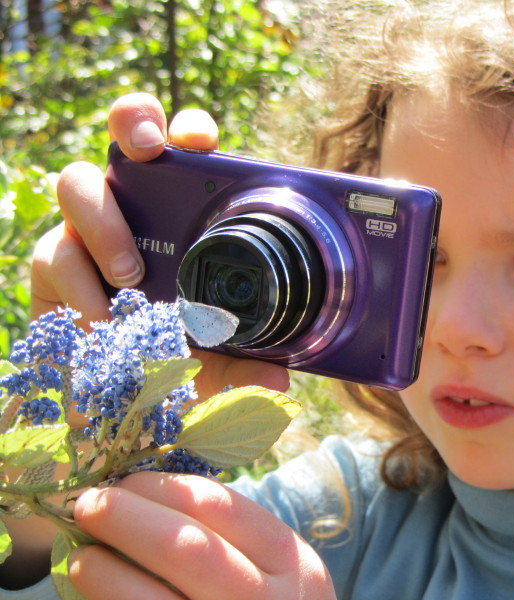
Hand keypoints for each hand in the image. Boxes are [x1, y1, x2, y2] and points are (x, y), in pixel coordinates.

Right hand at [30, 92, 288, 394]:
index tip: (199, 141)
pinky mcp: (54, 263)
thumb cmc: (175, 360)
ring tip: (132, 276)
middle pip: (125, 136)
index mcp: (185, 215)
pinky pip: (54, 254)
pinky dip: (79, 287)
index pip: (187, 153)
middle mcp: (137, 209)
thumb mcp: (216, 363)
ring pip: (77, 184)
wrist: (119, 400)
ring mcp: (90, 230)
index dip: (190, 130)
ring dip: (104, 222)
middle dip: (133, 123)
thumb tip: (280, 384)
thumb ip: (244, 365)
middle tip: (149, 153)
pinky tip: (101, 321)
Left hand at [68, 472, 335, 599]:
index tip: (127, 480)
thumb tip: (143, 494)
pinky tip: (95, 593)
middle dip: (128, 518)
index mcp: (289, 560)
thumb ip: (230, 535)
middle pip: (186, 548)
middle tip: (89, 504)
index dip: (162, 488)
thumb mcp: (274, 568)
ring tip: (82, 556)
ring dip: (104, 572)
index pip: (218, 507)